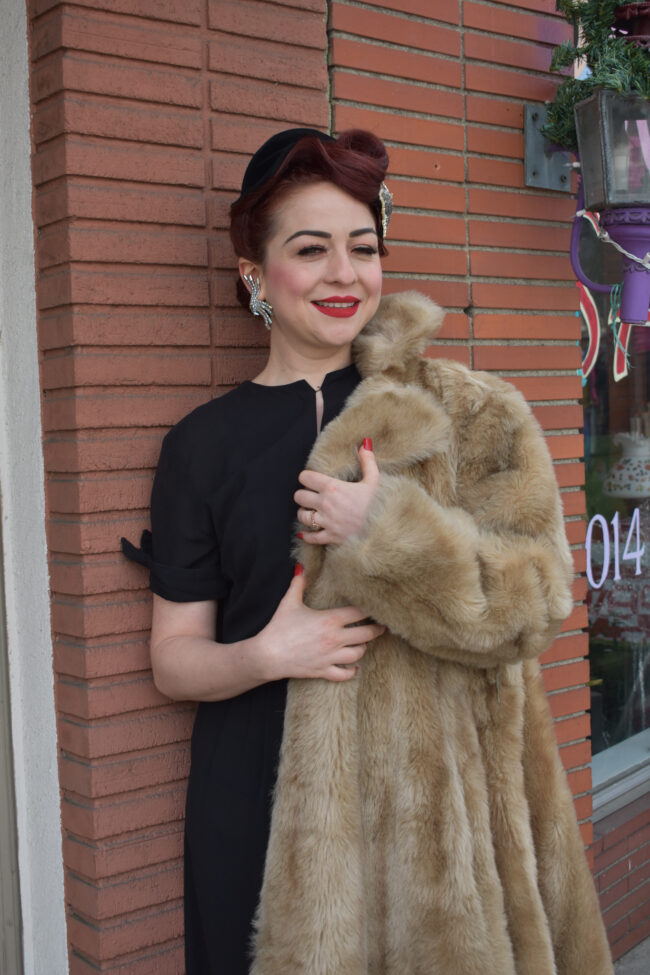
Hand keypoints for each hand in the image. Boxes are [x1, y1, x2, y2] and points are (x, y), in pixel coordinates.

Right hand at [259, 568, 385, 681]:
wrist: (267, 655)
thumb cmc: (278, 627)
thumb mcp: (289, 602)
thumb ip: (298, 584)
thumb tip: (301, 567)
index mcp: (329, 620)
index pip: (359, 613)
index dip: (370, 609)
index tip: (376, 607)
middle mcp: (334, 639)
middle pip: (366, 634)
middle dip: (376, 630)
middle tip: (381, 626)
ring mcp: (330, 657)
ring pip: (359, 654)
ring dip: (363, 648)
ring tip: (363, 643)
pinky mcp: (323, 671)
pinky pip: (345, 674)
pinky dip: (352, 671)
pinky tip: (353, 666)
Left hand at [294, 440, 379, 544]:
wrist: (385, 529)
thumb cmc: (380, 504)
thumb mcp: (375, 480)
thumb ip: (367, 461)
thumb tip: (365, 444)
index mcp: (333, 487)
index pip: (305, 477)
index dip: (307, 477)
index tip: (313, 480)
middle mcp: (325, 504)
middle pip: (299, 496)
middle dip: (304, 495)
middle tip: (312, 496)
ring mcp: (326, 521)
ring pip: (302, 516)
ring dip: (305, 513)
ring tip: (312, 511)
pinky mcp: (330, 536)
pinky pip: (310, 537)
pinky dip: (307, 535)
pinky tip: (307, 532)